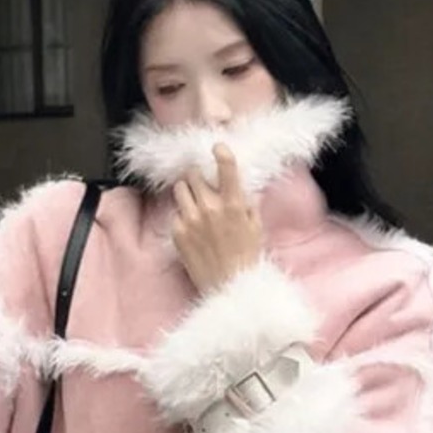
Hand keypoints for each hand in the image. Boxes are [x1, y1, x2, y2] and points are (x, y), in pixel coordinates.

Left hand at [172, 143, 263, 294]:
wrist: (228, 286)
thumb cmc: (246, 257)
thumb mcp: (256, 227)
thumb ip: (248, 203)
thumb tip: (243, 188)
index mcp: (233, 204)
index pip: (226, 168)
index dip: (220, 153)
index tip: (217, 147)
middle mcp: (210, 208)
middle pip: (194, 174)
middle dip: (198, 176)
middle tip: (203, 184)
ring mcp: (191, 220)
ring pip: (180, 188)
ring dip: (187, 191)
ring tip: (195, 203)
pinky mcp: (177, 232)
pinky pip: (176, 212)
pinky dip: (183, 215)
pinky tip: (193, 227)